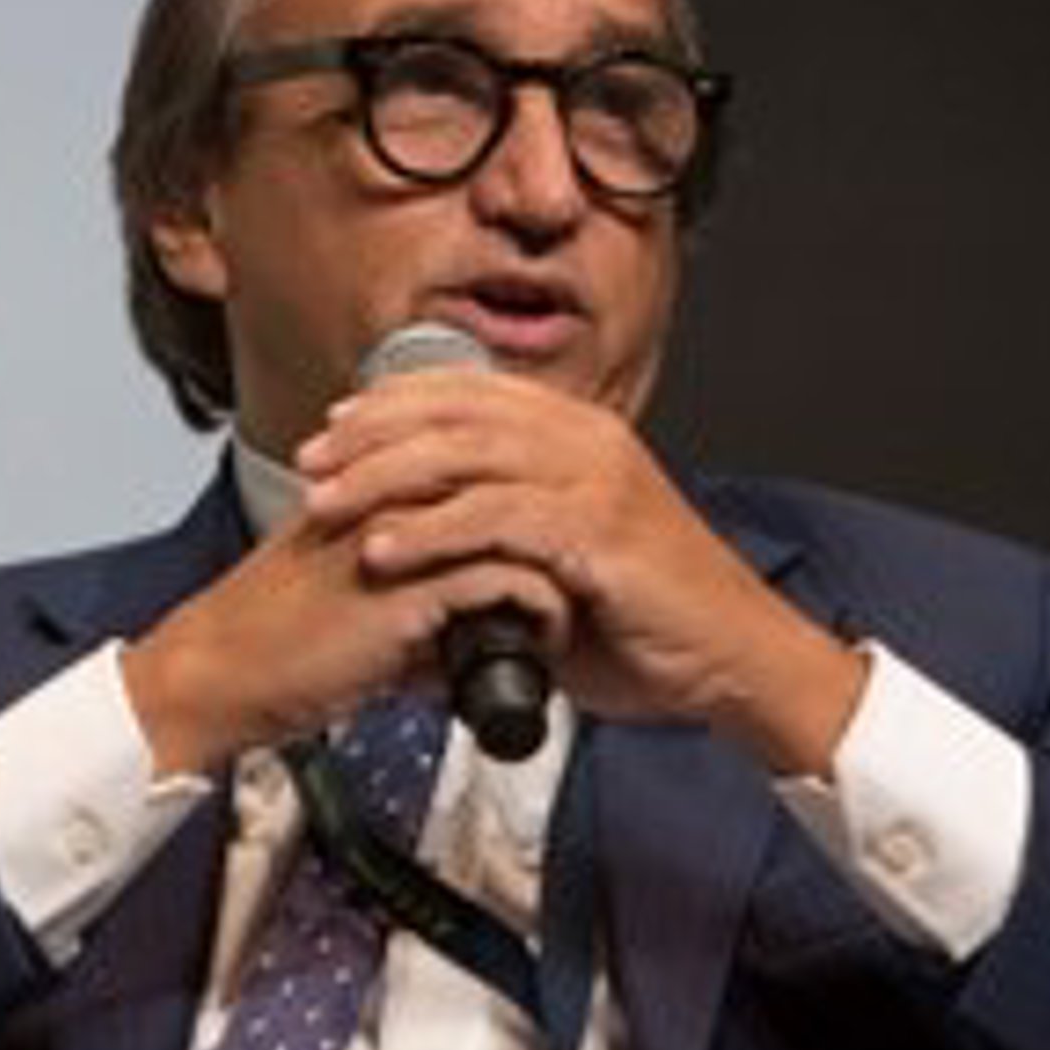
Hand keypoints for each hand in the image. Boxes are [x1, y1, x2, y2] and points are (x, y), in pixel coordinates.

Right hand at [120, 470, 571, 776]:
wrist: (223, 675)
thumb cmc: (276, 633)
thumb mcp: (350, 573)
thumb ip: (412, 562)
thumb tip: (471, 596)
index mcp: (380, 471)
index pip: (488, 451)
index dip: (537, 492)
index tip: (568, 538)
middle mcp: (394, 488)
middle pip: (515, 477)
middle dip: (562, 526)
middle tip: (588, 572)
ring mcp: (404, 533)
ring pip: (521, 522)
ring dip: (561, 570)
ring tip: (572, 613)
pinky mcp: (408, 589)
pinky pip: (507, 581)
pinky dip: (542, 615)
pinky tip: (547, 645)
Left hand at [294, 370, 867, 772]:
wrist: (735, 657)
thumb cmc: (653, 619)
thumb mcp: (568, 558)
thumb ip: (504, 538)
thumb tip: (431, 548)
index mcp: (579, 435)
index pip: (472, 392)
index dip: (397, 401)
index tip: (337, 426)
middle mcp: (587, 442)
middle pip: (458, 412)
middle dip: (374, 433)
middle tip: (313, 461)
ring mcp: (595, 481)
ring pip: (468, 455)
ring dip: (385, 478)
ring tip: (328, 504)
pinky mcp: (598, 532)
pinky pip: (496, 518)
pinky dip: (432, 532)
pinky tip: (385, 550)